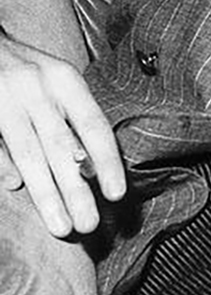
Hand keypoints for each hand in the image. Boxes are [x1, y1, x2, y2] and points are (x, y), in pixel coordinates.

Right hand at [0, 33, 125, 236]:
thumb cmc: (27, 69)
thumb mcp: (55, 81)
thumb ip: (71, 118)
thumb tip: (92, 169)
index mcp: (64, 80)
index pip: (93, 125)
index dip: (107, 161)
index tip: (117, 194)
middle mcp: (37, 88)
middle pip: (61, 147)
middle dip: (77, 190)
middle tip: (90, 224)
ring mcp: (6, 100)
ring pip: (30, 154)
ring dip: (46, 193)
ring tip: (61, 226)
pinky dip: (6, 167)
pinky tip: (15, 189)